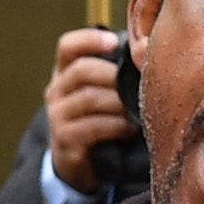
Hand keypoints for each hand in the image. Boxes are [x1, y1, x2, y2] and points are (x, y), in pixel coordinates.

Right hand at [41, 29, 131, 189]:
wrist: (77, 163)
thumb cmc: (98, 121)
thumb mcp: (102, 94)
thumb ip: (115, 74)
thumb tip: (148, 53)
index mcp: (64, 74)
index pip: (67, 46)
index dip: (90, 39)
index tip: (114, 41)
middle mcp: (56, 92)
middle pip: (81, 70)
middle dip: (114, 76)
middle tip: (139, 85)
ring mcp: (57, 117)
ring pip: (89, 98)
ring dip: (119, 103)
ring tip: (137, 110)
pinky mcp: (65, 140)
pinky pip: (93, 127)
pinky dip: (117, 126)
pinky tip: (129, 129)